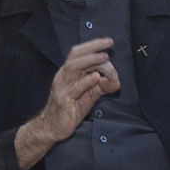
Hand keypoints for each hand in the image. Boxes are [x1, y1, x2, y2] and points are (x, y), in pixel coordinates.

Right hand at [15, 38, 120, 168]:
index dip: (93, 46)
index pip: (79, 54)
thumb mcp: (89, 95)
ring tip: (104, 57)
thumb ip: (102, 86)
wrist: (52, 127)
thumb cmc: (71, 109)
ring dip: (90, 61)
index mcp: (68, 73)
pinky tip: (95, 77)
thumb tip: (117, 81)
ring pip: (73, 68)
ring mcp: (62, 88)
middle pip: (76, 57)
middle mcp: (63, 77)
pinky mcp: (63, 101)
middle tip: (108, 46)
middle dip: (92, 48)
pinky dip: (85, 82)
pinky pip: (73, 89)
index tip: (109, 41)